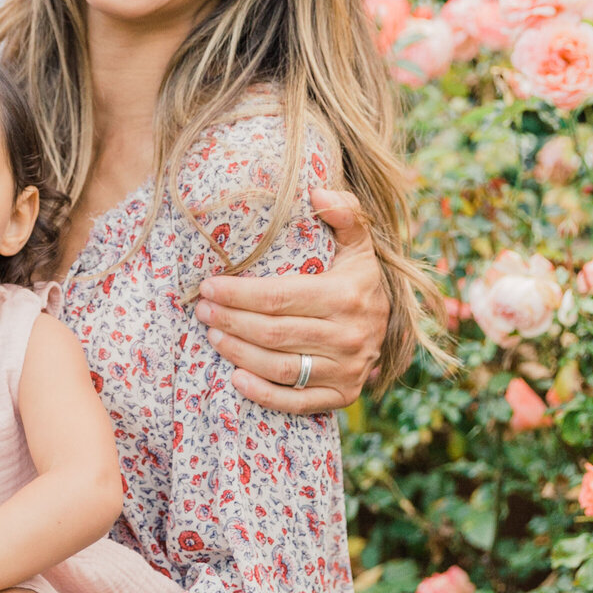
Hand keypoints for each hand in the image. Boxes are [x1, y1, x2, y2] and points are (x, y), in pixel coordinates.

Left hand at [194, 186, 388, 411]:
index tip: (208, 285)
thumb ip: (345, 212)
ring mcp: (347, 371)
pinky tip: (234, 376)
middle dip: (230, 320)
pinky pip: (295, 401)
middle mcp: (349, 337)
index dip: (239, 293)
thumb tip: (317, 191)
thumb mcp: (358, 243)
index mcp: (347, 296)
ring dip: (238, 353)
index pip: (280, 297)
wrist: (391, 327)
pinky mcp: (342, 397)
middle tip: (201, 309)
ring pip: (280, 367)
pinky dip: (262, 393)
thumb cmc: (358, 278)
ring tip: (211, 335)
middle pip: (274, 333)